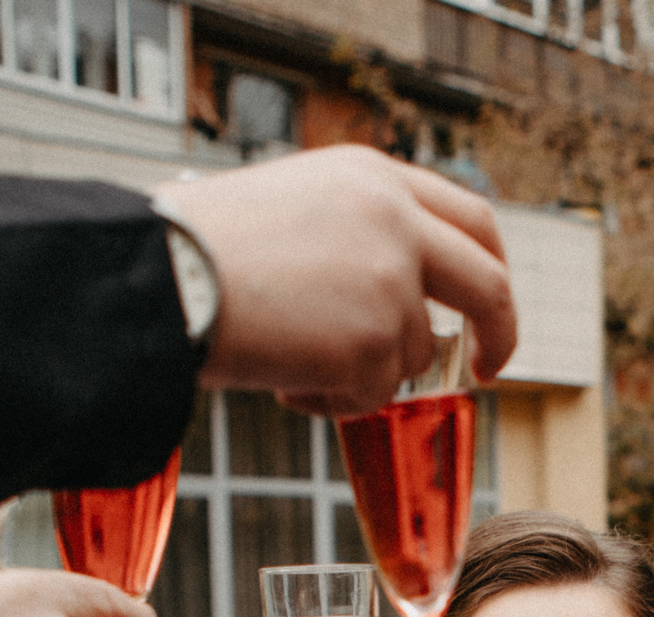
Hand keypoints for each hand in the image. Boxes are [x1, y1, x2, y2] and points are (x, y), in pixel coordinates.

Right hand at [161, 146, 517, 416]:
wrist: (155, 278)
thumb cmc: (198, 251)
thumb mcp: (295, 207)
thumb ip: (360, 235)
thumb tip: (409, 298)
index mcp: (374, 177)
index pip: (472, 219)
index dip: (490, 268)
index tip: (486, 310)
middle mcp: (395, 219)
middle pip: (488, 285)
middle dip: (497, 335)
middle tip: (485, 371)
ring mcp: (390, 280)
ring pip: (415, 355)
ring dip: (364, 373)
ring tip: (291, 360)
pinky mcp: (373, 340)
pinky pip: (374, 396)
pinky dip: (333, 402)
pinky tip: (283, 379)